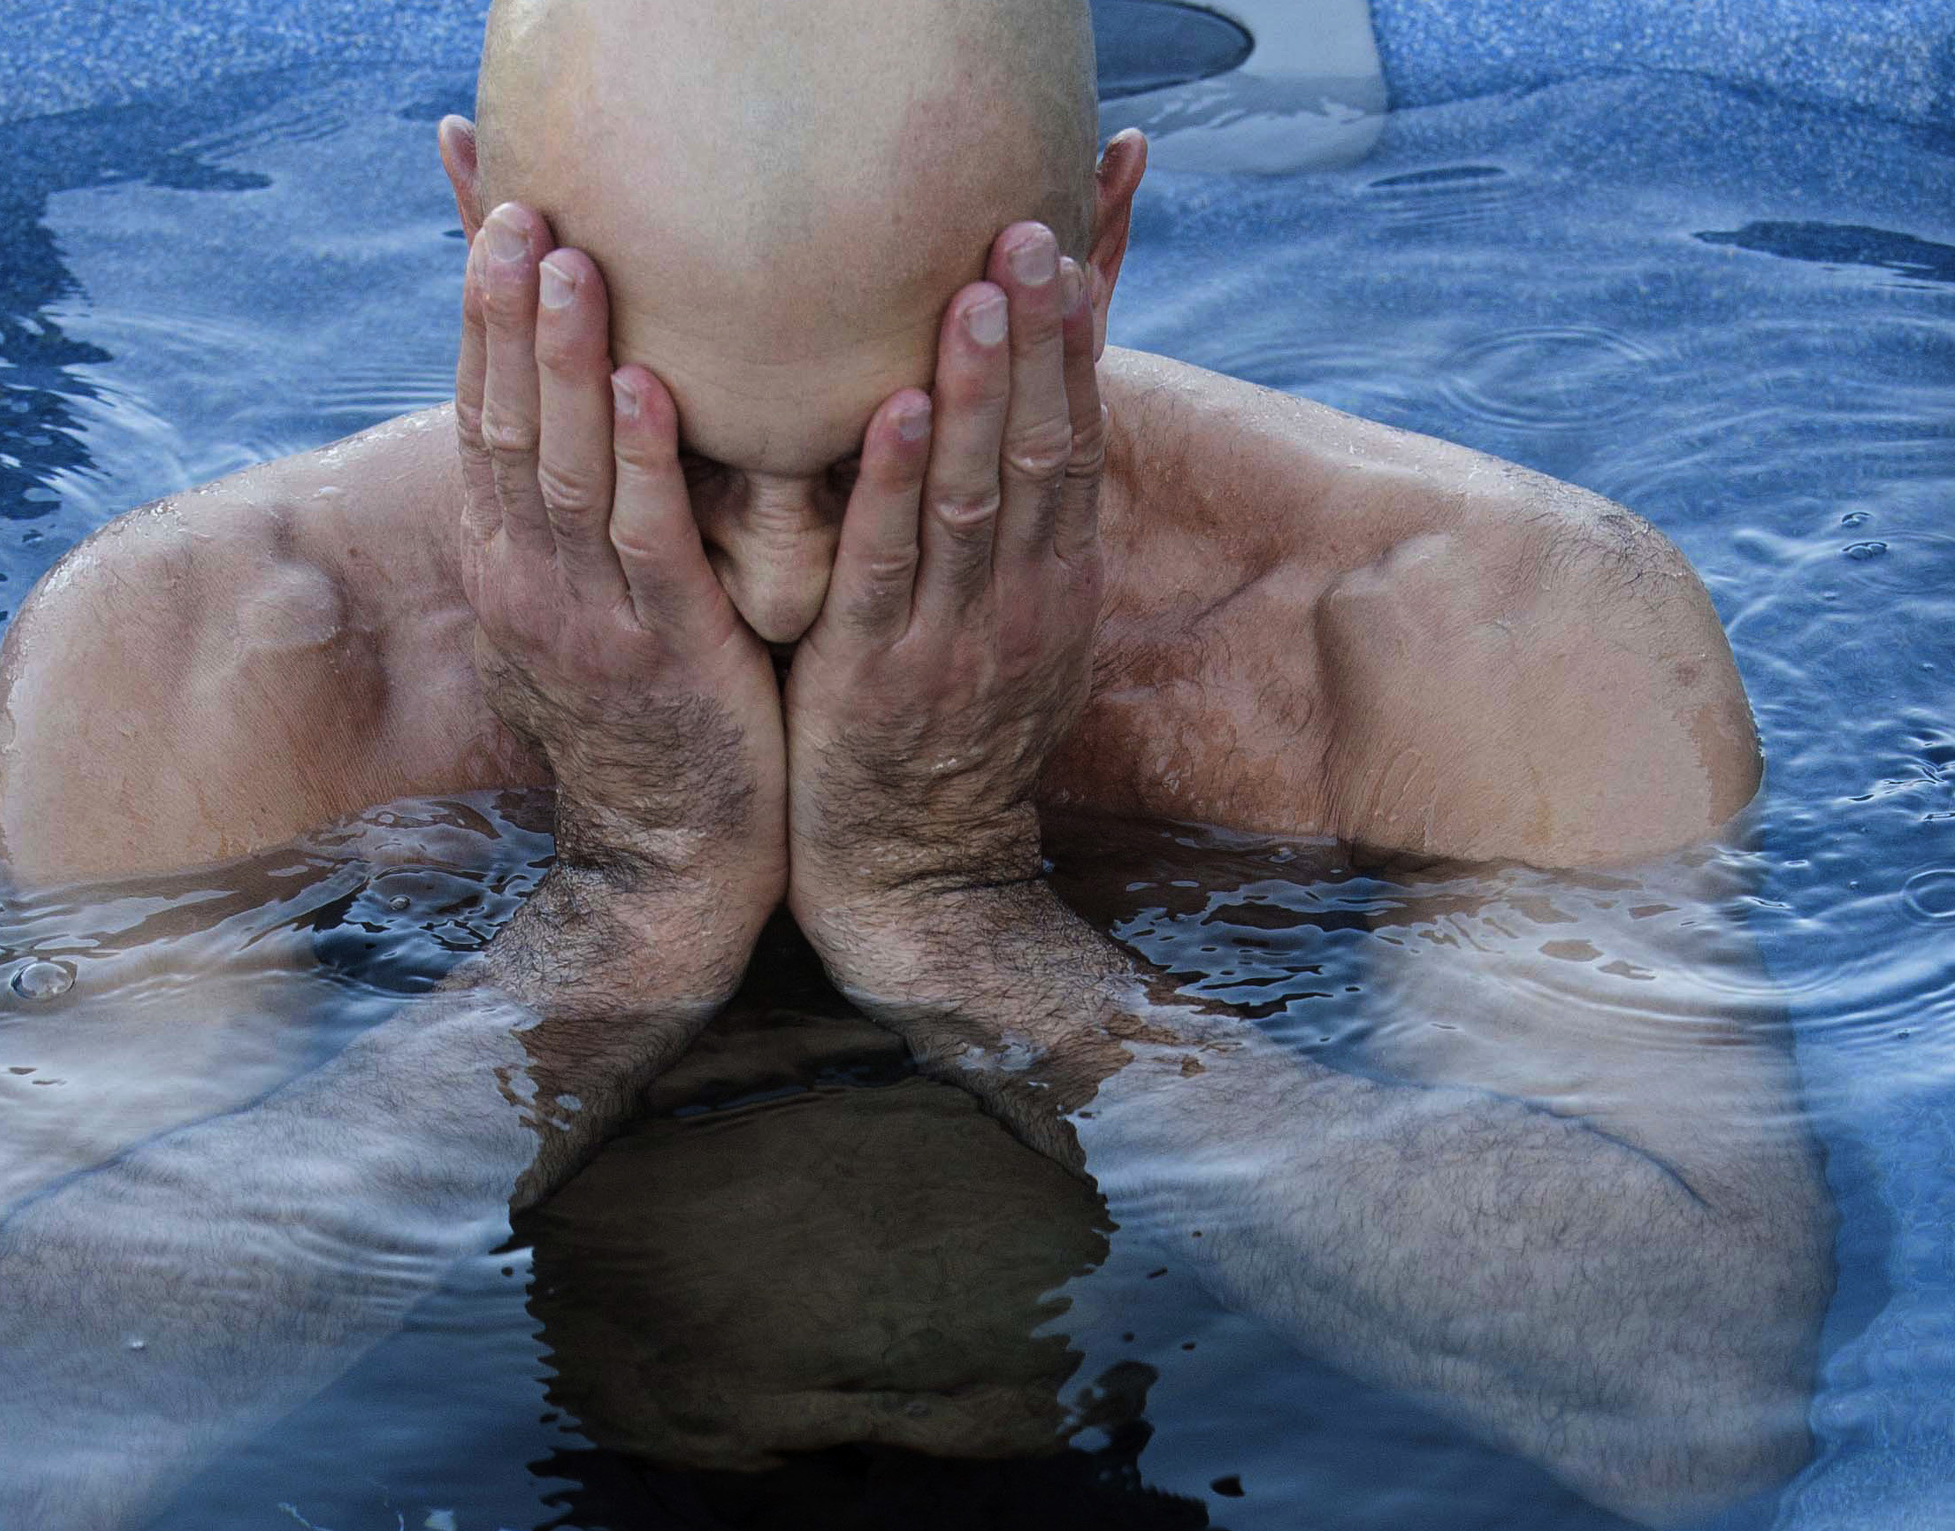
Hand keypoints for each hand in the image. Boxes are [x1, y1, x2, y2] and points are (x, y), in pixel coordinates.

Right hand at [455, 203, 784, 914]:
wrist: (672, 856)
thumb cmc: (653, 718)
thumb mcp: (589, 610)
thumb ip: (583, 522)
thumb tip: (590, 425)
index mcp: (511, 564)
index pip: (483, 419)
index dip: (487, 321)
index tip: (501, 219)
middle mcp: (530, 582)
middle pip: (507, 425)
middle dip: (509, 315)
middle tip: (521, 208)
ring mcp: (590, 619)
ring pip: (564, 470)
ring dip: (562, 363)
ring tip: (568, 263)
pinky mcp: (665, 653)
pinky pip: (648, 543)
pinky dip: (641, 462)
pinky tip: (642, 388)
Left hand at [783, 221, 1104, 974]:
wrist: (920, 876)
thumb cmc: (951, 737)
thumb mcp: (1014, 631)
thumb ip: (1018, 536)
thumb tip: (1020, 429)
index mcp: (1056, 580)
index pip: (1075, 437)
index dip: (1074, 341)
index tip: (1067, 241)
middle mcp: (1023, 599)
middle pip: (1041, 446)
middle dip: (1038, 336)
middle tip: (1026, 230)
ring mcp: (955, 636)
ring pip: (973, 493)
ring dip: (975, 389)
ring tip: (974, 291)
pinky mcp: (880, 673)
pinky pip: (888, 564)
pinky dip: (889, 484)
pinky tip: (886, 410)